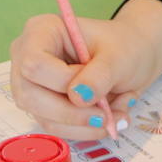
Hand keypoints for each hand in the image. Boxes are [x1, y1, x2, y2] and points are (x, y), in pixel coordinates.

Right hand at [9, 0, 161, 139]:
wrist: (134, 57)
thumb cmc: (124, 47)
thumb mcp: (118, 56)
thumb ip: (99, 75)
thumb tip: (78, 98)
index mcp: (41, 31)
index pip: (34, 64)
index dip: (62, 82)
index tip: (94, 89)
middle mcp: (27, 57)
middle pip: (31, 96)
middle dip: (72, 113)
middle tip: (107, 117)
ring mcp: (32, 85)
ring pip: (44, 118)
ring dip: (83, 126)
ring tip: (116, 116)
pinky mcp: (43, 107)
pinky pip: (57, 128)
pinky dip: (85, 130)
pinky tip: (109, 118)